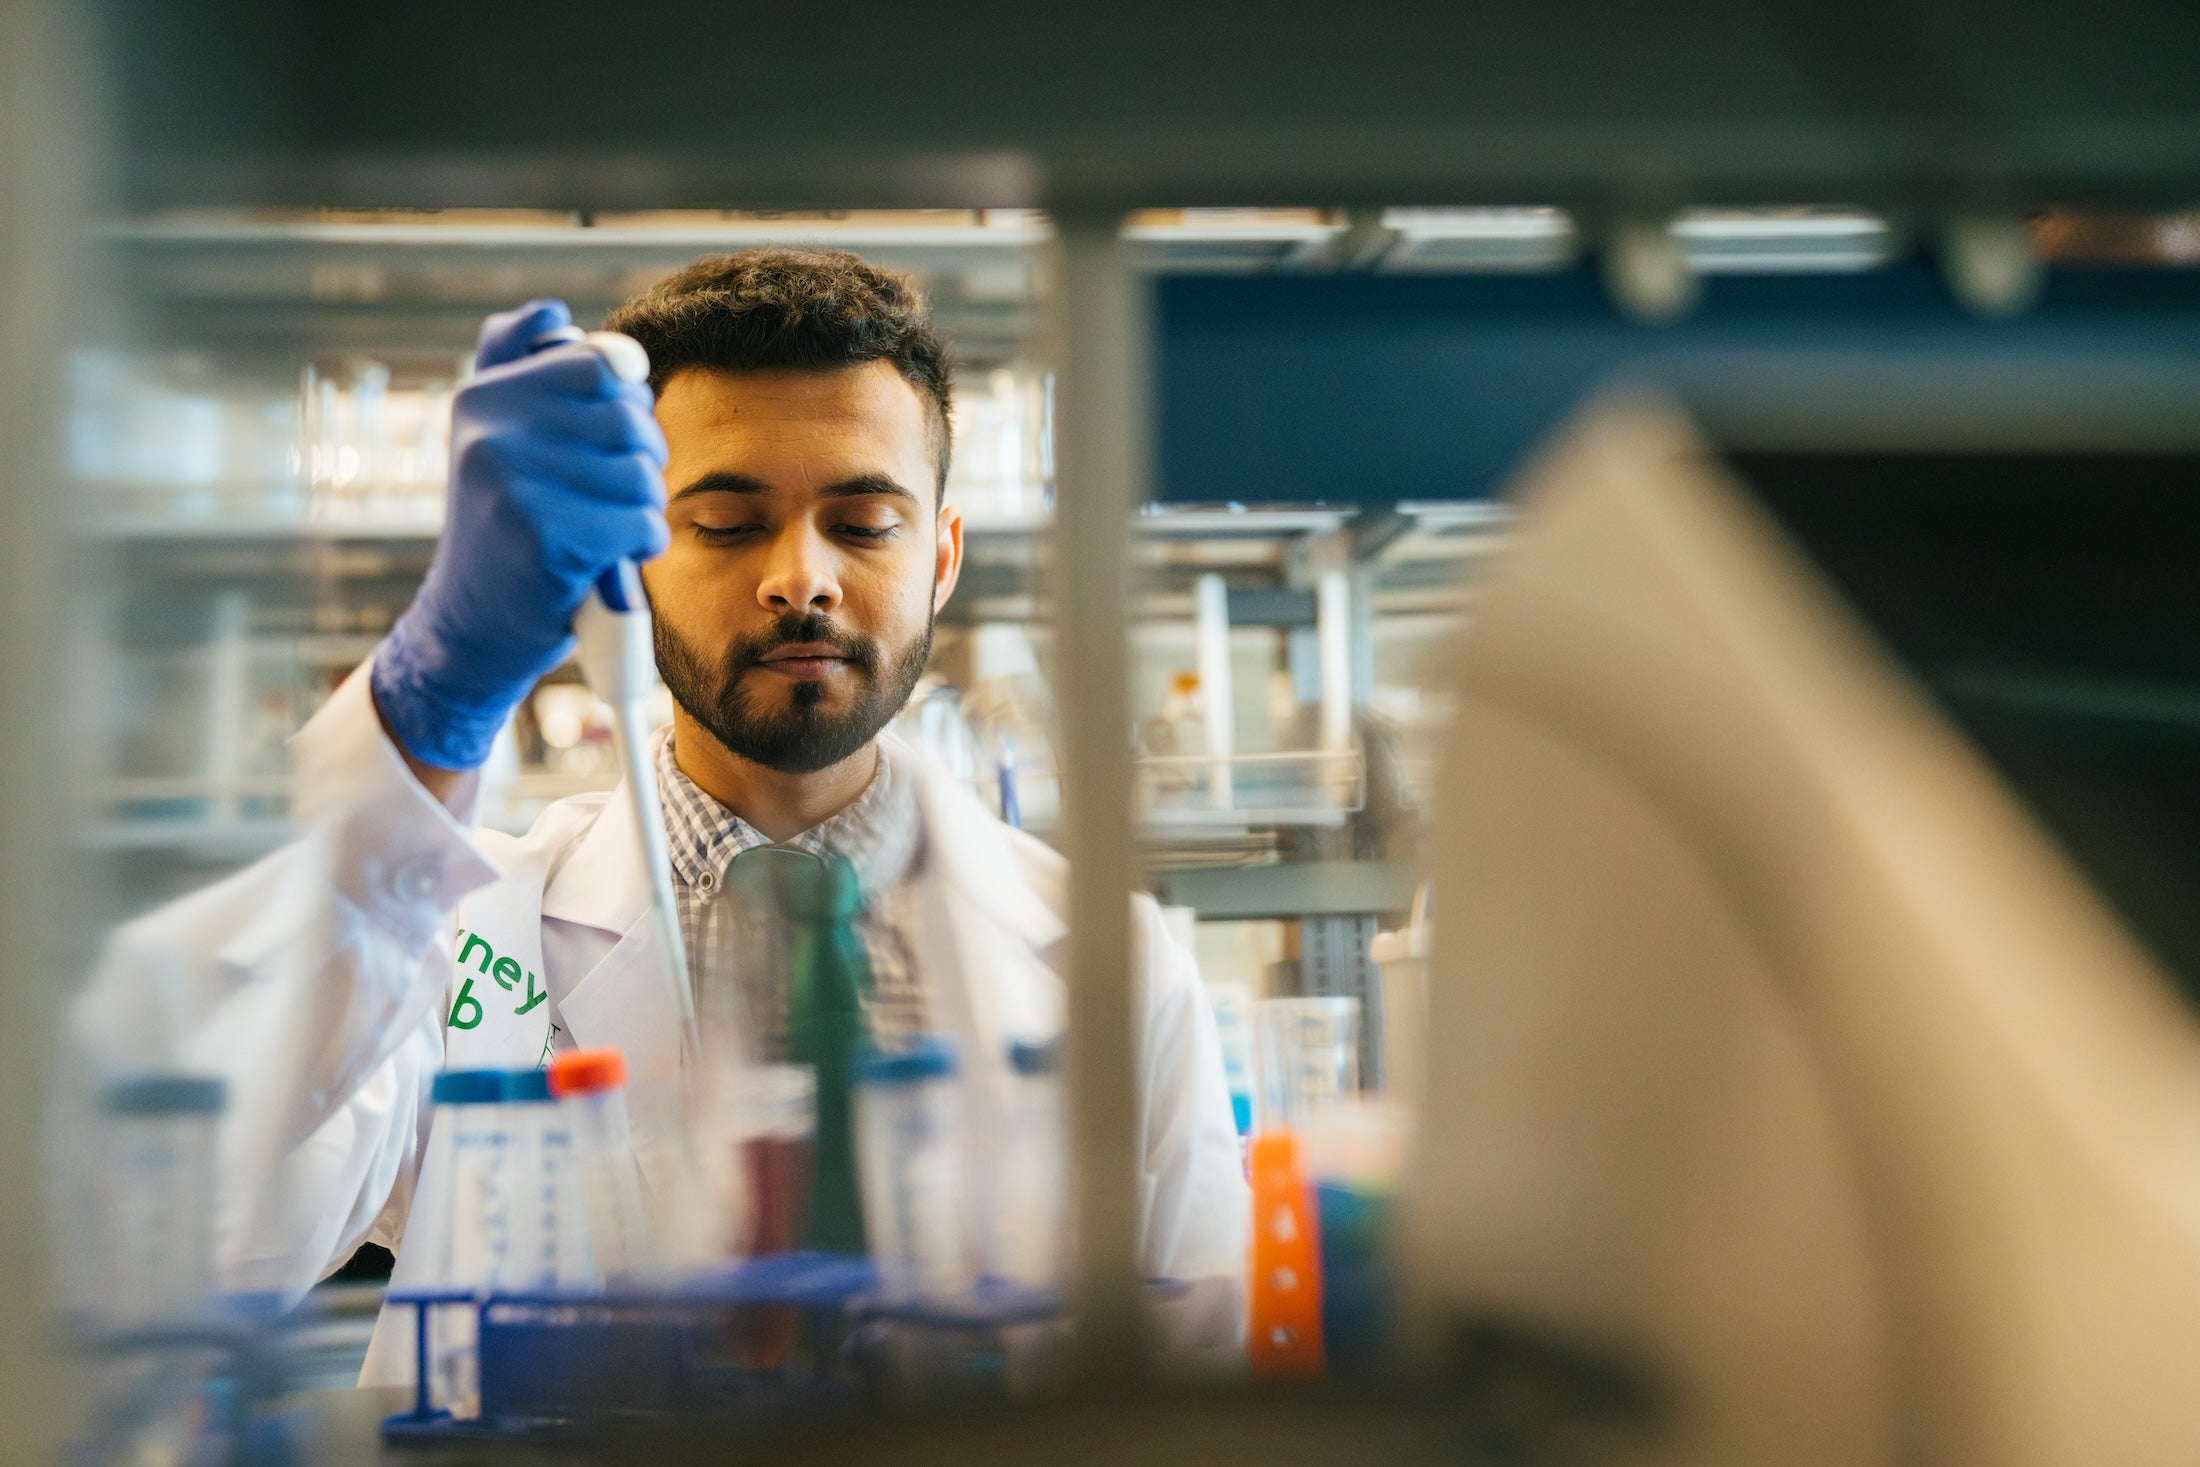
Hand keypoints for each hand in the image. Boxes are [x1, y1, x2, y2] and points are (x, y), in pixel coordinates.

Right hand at [371, 300, 668, 771]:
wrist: (470, 625)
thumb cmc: (505, 527)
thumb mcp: (496, 438)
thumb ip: (516, 368)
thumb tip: (551, 311)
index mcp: (485, 395)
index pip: (601, 366)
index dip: (626, 406)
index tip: (606, 444)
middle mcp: (490, 429)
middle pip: (630, 420)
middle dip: (640, 463)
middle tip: (607, 498)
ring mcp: (512, 482)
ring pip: (642, 474)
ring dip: (642, 510)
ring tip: (601, 531)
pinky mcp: (543, 538)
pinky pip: (641, 524)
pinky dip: (641, 546)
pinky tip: (608, 561)